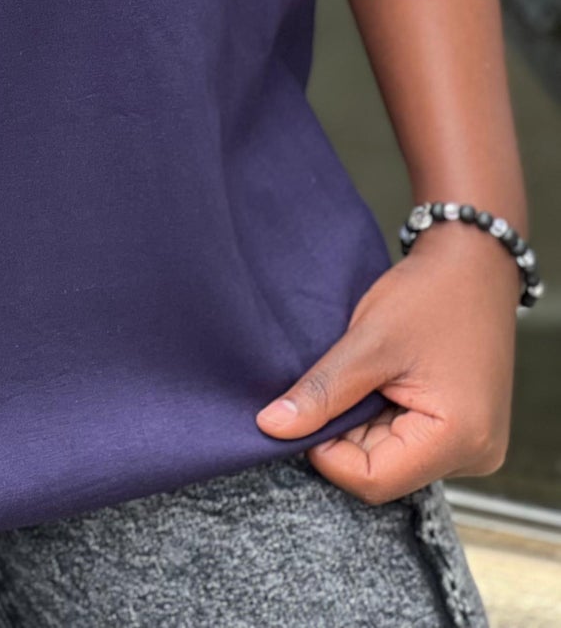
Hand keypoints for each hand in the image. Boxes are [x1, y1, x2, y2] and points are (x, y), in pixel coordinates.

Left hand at [255, 224, 518, 501]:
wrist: (474, 265)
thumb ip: (322, 390)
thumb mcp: (369, 342)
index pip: (372, 481)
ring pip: (393, 459)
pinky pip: (410, 443)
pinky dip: (383, 418)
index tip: (304, 413)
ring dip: (363, 425)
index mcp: (458, 438)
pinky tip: (380, 383)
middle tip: (334, 385)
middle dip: (345, 435)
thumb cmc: (431, 295)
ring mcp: (473, 445)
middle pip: (383, 473)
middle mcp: (474, 454)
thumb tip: (271, 427)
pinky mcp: (465, 432)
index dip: (326, 453)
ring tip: (364, 377)